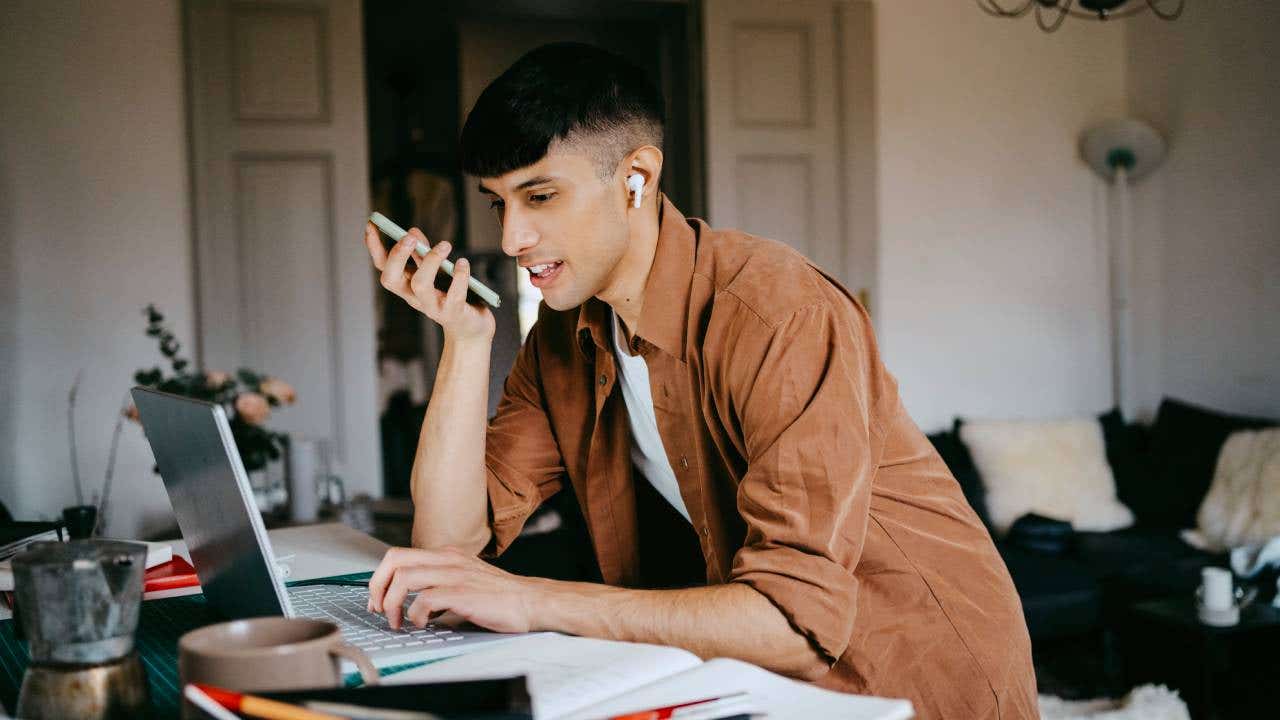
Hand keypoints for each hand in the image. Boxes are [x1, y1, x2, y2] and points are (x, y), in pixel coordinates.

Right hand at [364, 223, 495, 343]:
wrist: (470, 327)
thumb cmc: (451, 295)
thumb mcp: (435, 272)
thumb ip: (423, 254)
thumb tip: (412, 231)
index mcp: (406, 285)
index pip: (383, 266)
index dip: (374, 247)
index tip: (371, 224)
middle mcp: (414, 297)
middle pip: (392, 279)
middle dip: (397, 256)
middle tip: (409, 236)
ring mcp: (432, 307)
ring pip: (421, 285)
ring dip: (431, 262)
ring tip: (445, 244)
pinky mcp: (453, 313)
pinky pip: (454, 295)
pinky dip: (459, 277)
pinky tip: (463, 263)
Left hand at [366, 546, 541, 632]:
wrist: (530, 601)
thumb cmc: (499, 596)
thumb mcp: (464, 580)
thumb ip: (439, 584)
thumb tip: (412, 602)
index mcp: (447, 555)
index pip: (399, 555)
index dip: (380, 578)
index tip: (377, 599)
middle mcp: (448, 559)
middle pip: (395, 559)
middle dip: (377, 586)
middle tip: (379, 608)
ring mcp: (455, 574)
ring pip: (405, 577)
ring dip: (392, 603)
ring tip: (398, 621)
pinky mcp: (462, 593)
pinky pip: (424, 599)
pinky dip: (415, 615)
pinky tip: (422, 624)